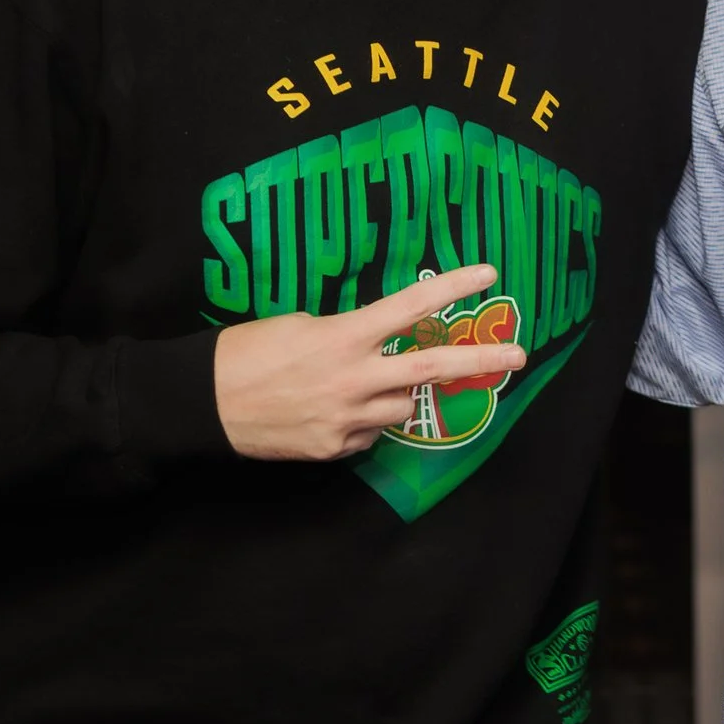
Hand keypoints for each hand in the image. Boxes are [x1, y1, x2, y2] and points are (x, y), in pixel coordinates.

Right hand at [213, 264, 525, 461]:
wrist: (203, 405)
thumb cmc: (247, 351)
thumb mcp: (299, 323)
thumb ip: (346, 333)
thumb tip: (375, 344)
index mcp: (344, 336)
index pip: (410, 307)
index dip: (452, 288)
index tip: (490, 275)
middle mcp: (354, 378)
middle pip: (432, 370)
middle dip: (480, 361)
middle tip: (520, 355)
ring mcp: (346, 418)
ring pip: (402, 407)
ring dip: (396, 394)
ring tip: (360, 384)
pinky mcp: (334, 449)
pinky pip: (369, 432)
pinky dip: (362, 420)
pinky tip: (329, 411)